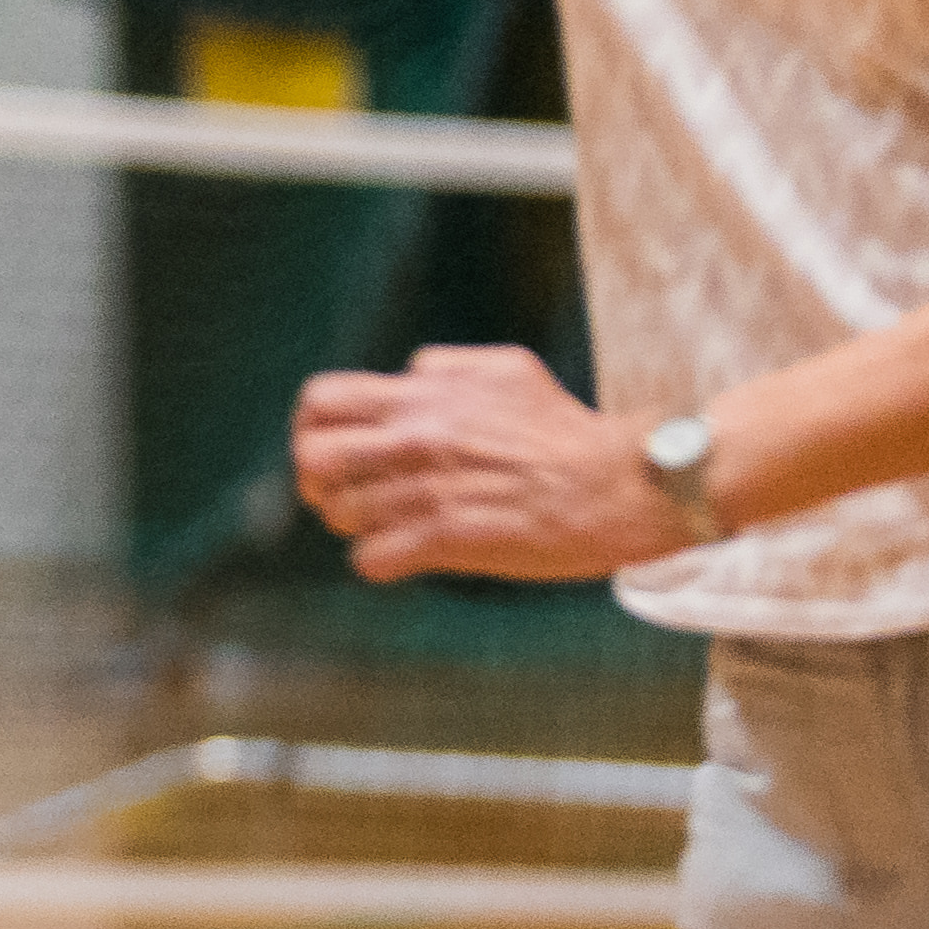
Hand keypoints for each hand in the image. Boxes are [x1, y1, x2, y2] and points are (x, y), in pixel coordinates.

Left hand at [291, 347, 684, 583]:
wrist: (615, 484)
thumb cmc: (565, 430)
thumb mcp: (507, 369)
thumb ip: (446, 368)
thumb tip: (405, 375)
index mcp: (424, 395)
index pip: (321, 401)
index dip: (313, 428)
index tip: (334, 449)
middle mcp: (415, 439)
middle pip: (313, 458)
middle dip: (320, 480)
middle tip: (346, 494)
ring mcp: (426, 490)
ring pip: (340, 514)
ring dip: (357, 523)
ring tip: (392, 523)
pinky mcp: (445, 539)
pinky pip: (371, 558)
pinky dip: (382, 560)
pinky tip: (409, 553)